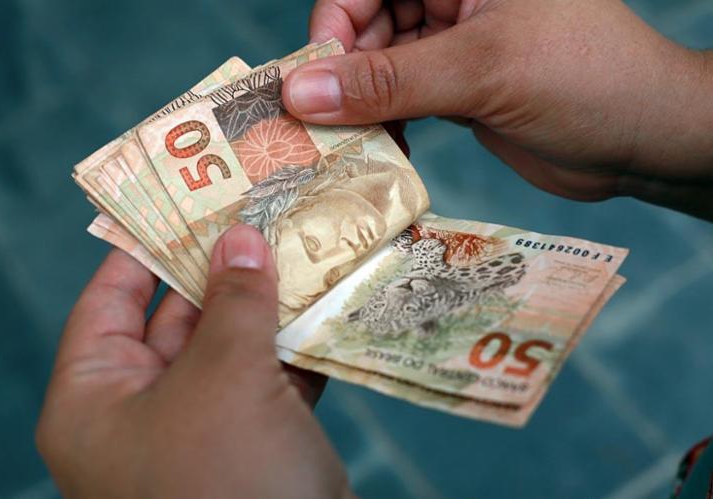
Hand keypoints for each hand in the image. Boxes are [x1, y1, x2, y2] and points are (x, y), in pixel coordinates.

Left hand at [36, 225, 351, 497]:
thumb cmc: (227, 480)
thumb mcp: (223, 379)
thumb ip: (233, 302)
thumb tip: (240, 236)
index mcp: (98, 400)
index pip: (108, 300)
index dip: (144, 246)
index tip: (184, 198)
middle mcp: (141, 413)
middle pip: (176, 319)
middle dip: (222, 270)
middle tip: (260, 212)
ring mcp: (200, 433)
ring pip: (231, 349)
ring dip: (267, 306)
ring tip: (302, 247)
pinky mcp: (252, 449)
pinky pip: (267, 381)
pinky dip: (295, 348)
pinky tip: (326, 306)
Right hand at [283, 0, 712, 219]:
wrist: (642, 140)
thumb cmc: (585, 79)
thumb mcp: (482, 70)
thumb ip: (390, 80)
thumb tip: (302, 91)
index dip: (334, 23)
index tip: (314, 82)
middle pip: (366, 24)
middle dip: (343, 74)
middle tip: (322, 127)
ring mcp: (453, 46)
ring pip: (380, 67)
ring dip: (360, 107)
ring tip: (348, 147)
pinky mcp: (457, 90)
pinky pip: (401, 101)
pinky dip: (385, 126)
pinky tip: (382, 151)